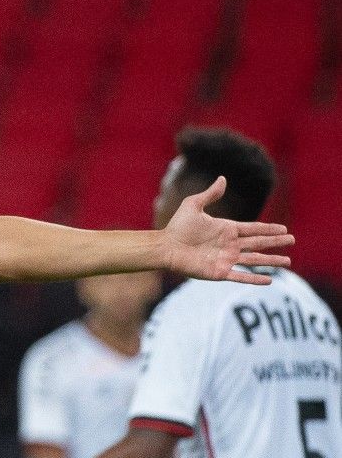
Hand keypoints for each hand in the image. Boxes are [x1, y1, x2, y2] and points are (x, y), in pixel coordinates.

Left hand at [160, 176, 292, 284]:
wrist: (165, 247)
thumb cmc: (177, 227)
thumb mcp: (193, 205)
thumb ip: (210, 194)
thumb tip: (222, 178)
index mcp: (226, 229)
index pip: (253, 229)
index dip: (269, 229)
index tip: (284, 228)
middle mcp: (229, 244)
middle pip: (258, 243)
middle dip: (275, 242)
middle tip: (292, 240)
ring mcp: (226, 259)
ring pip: (254, 260)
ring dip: (271, 261)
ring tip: (288, 261)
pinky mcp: (219, 272)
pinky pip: (240, 276)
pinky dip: (254, 278)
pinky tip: (269, 279)